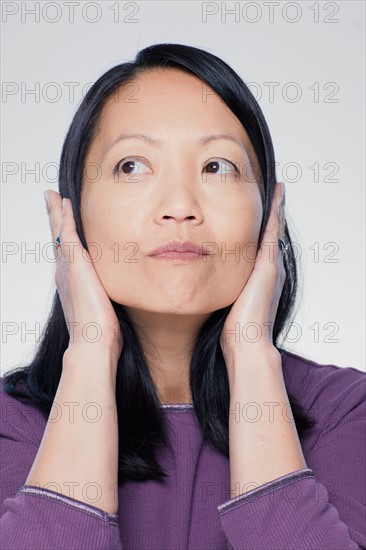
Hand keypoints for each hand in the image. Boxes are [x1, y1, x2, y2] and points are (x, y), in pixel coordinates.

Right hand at [44, 190, 122, 366]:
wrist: (92, 342)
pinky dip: (66, 218)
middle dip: (54, 217)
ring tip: (52, 196)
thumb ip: (103, 299)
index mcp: (70, 283)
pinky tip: (65, 203)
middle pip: (57, 238)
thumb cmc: (99, 333)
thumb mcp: (101, 310)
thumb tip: (112, 300)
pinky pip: (68, 234)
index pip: (66, 252)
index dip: (63, 235)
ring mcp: (68, 268)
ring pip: (60, 232)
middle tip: (49, 198)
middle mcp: (64, 273)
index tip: (62, 220)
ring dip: (57, 212)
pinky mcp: (75, 264)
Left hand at [220, 181, 285, 369]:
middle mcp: (271, 269)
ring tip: (278, 189)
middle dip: (274, 213)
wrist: (247, 344)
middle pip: (273, 233)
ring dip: (276, 209)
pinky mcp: (269, 266)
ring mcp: (272, 267)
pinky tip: (275, 197)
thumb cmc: (235, 330)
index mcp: (261, 277)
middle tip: (275, 191)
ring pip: (275, 230)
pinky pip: (273, 233)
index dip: (264, 227)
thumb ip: (223, 290)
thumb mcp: (227, 302)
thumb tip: (206, 284)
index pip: (263, 245)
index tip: (263, 211)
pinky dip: (276, 214)